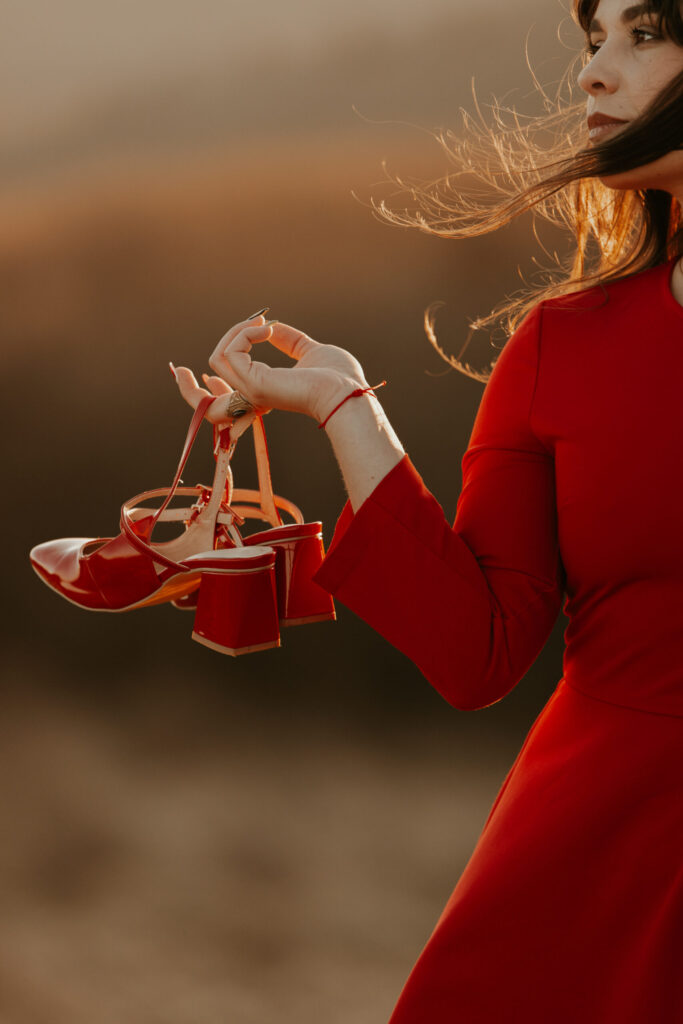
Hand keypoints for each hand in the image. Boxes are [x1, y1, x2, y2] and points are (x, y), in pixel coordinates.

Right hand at [173, 314, 370, 424]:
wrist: (347, 390)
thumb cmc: (338, 377)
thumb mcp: (309, 351)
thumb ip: (289, 340)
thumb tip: (272, 326)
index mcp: (263, 395)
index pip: (221, 402)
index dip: (206, 388)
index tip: (203, 372)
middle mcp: (253, 398)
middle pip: (201, 404)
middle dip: (185, 386)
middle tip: (178, 368)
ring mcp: (251, 392)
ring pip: (215, 360)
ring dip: (236, 331)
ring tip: (262, 325)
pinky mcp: (254, 384)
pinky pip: (231, 351)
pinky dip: (245, 333)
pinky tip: (267, 330)